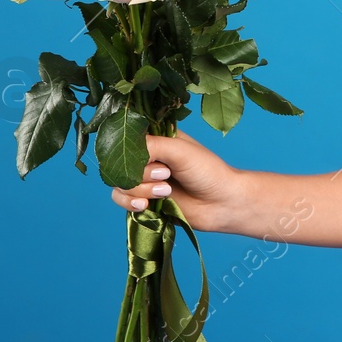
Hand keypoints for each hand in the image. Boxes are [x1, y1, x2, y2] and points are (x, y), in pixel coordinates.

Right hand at [107, 128, 245, 234]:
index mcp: (157, 138)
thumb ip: (151, 146)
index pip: (127, 137)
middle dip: (140, 173)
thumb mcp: (179, 151)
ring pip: (120, 182)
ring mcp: (144, 178)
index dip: (130, 149)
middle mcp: (148, 157)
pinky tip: (146, 205)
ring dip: (140, 189)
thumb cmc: (207, 171)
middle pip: (120, 162)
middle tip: (166, 176)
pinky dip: (130, 203)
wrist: (222, 204)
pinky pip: (120, 199)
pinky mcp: (143, 199)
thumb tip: (125, 152)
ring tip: (166, 192)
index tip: (151, 157)